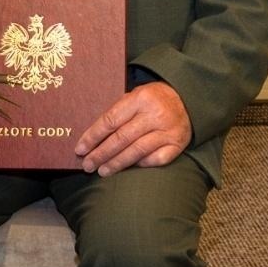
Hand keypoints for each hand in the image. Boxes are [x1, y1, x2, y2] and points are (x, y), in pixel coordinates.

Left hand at [74, 82, 191, 176]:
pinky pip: (156, 159)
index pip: (111, 120)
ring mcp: (168, 131)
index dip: (93, 136)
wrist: (187, 99)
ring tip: (102, 171)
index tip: (80, 149)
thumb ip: (118, 112)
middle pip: (121, 138)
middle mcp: (155, 115)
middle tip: (87, 165)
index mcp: (140, 98)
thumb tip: (92, 136)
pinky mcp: (178, 144)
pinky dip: (140, 164)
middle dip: (101, 154)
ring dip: (116, 163)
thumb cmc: (153, 99)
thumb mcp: (135, 95)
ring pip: (136, 151)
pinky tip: (128, 168)